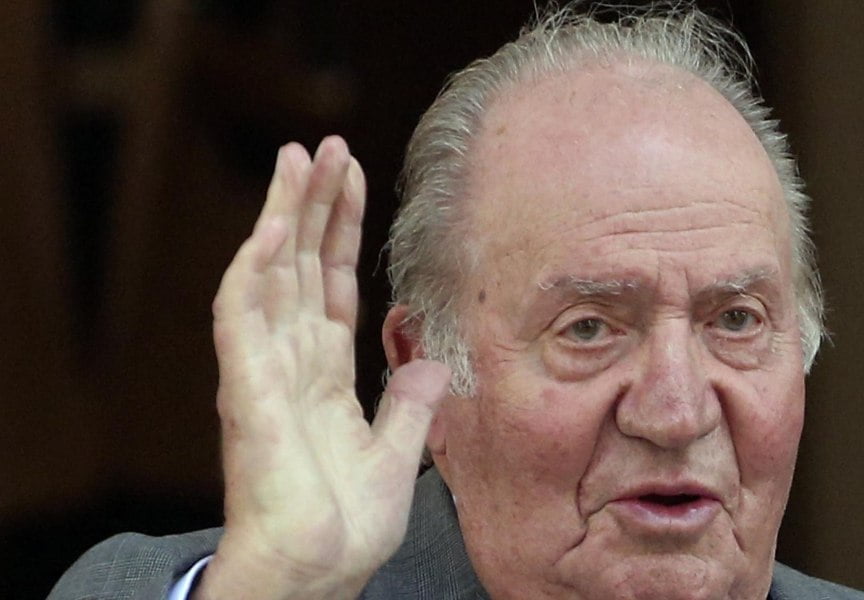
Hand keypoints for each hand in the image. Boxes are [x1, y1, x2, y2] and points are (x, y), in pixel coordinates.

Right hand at [196, 137, 449, 598]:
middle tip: (327, 145)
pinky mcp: (248, 387)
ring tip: (301, 157)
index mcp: (324, 376)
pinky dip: (257, 267)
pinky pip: (244, 314)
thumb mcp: (396, 455)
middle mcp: (291, 362)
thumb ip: (410, 405)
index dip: (341, 233)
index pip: (332, 286)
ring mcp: (265, 370)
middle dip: (315, 204)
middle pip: (302, 265)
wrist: (318, 572)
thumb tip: (432, 361)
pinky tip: (276, 224)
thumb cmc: (346, 528)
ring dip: (284, 213)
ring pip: (271, 272)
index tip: (354, 181)